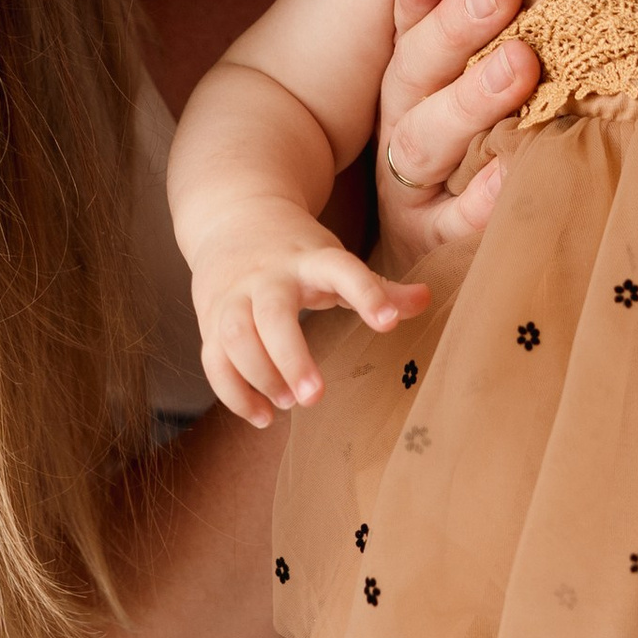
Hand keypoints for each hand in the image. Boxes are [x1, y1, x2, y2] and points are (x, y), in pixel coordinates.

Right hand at [191, 209, 428, 427]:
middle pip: (271, 314)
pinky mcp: (210, 320)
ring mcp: (233, 297)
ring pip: (235, 337)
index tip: (389, 323)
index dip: (367, 293)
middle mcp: (267, 277)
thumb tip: (427, 299)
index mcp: (309, 260)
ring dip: (260, 376)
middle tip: (315, 397)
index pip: (340, 269)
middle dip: (291, 357)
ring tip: (289, 404)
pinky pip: (213, 360)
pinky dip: (234, 393)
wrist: (233, 220)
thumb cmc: (297, 252)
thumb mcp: (335, 258)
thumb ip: (380, 286)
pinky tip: (262, 417)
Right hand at [372, 0, 539, 271]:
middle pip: (415, 76)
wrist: (430, 260)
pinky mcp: (434, 241)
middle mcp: (403, 128)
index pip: (408, 30)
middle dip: (454, 29)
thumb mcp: (455, 89)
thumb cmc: (463, 155)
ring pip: (428, 141)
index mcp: (408, 86)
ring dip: (470, 101)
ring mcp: (413, 188)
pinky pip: (456, 222)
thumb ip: (462, 27)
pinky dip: (482, 198)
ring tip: (521, 64)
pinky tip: (513, 167)